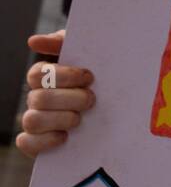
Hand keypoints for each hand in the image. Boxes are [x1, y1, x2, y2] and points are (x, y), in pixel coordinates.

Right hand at [16, 30, 94, 158]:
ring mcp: (38, 123)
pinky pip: (26, 143)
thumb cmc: (105, 84)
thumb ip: (66, 45)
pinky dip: (44, 141)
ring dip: (59, 119)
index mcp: (47, 80)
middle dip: (68, 99)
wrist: (128, 118)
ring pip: (32, 120)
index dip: (63, 76)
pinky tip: (65, 136)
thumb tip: (34, 41)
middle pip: (38, 98)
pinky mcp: (39, 144)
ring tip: (80, 119)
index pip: (38, 74)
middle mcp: (38, 100)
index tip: (89, 77)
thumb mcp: (93, 60)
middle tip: (91, 100)